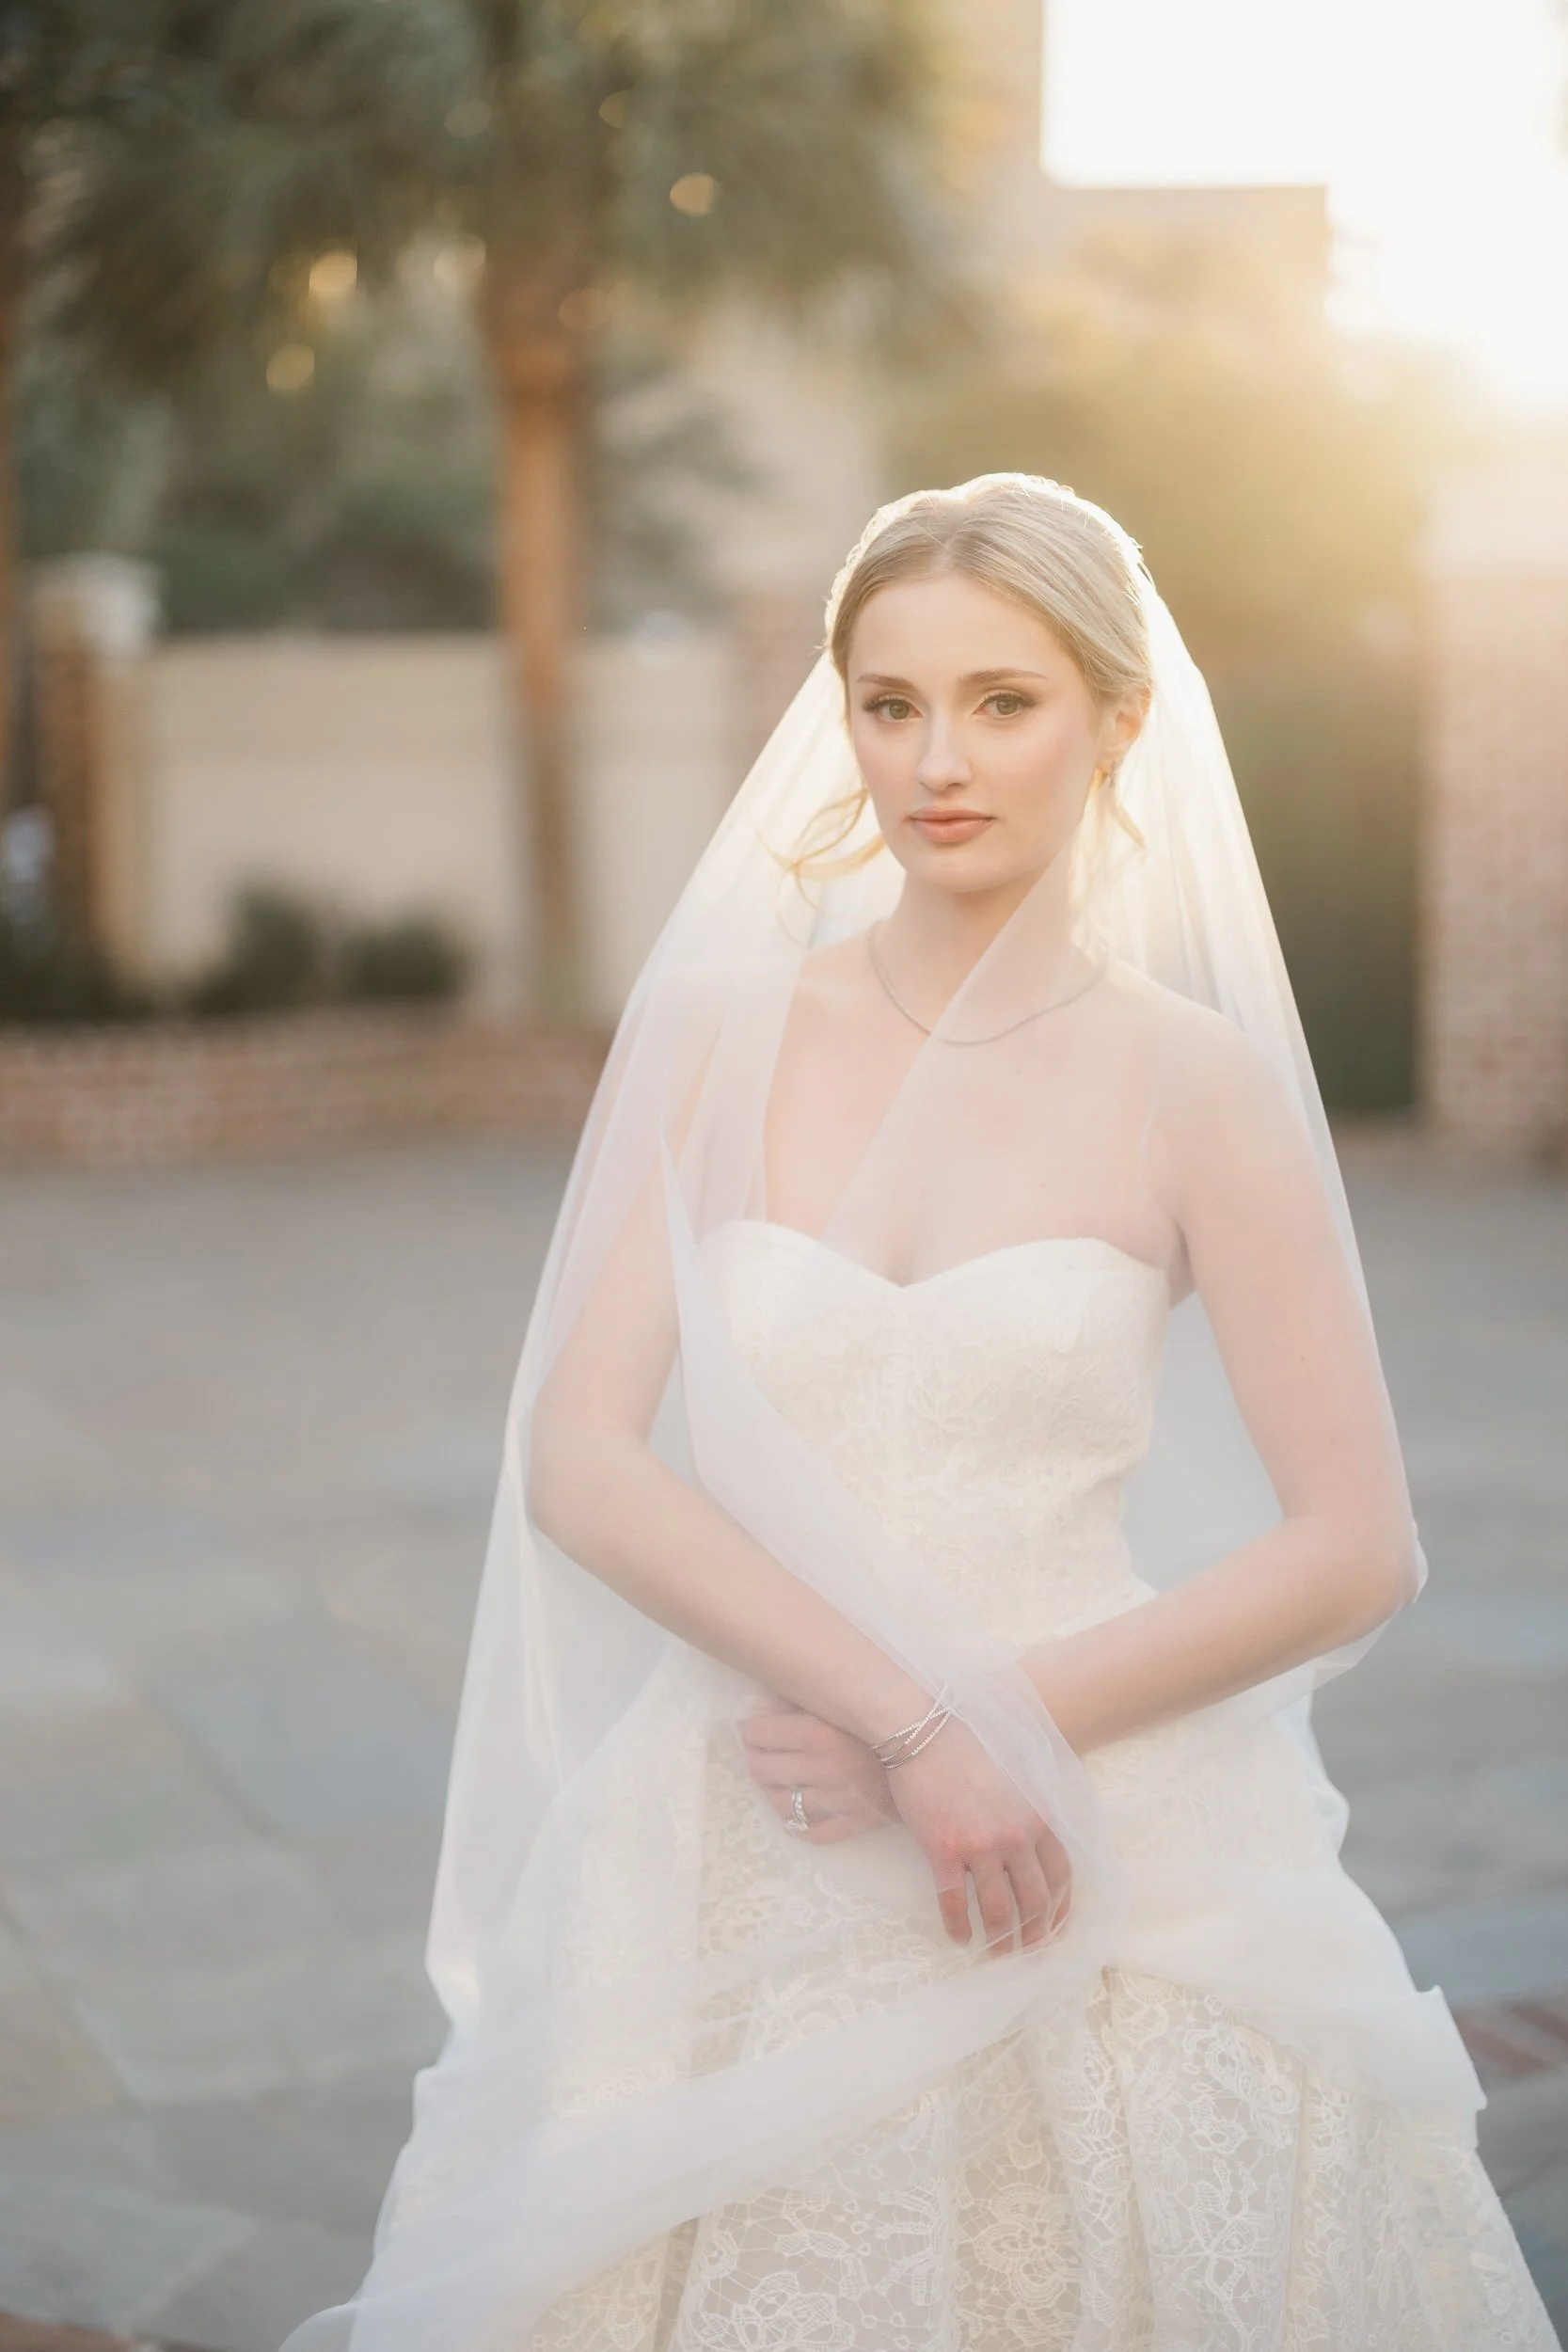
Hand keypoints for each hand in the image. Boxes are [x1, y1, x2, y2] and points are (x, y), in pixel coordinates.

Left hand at [740, 1703, 896, 1842]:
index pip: (759, 1733)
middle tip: (758, 1751)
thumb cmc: (882, 1716)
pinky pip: (811, 1833)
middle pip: (762, 1769)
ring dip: (771, 1789)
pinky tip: (797, 1807)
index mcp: (819, 1733)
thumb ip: (801, 1698)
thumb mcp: (839, 1698)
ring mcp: (839, 1800)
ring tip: (775, 1779)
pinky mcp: (855, 1823)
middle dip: (755, 1757)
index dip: (749, 1728)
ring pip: (781, 1803)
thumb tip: (758, 1703)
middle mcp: (825, 1769)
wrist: (934, 1747)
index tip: (750, 1726)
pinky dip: (797, 1823)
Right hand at [883, 1716, 1072, 1956]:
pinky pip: (954, 1902)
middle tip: (1032, 1958)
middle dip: (1036, 1937)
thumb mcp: (1017, 1767)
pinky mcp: (943, 1850)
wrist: (923, 1727)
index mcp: (1039, 1816)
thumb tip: (1040, 1831)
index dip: (1062, 1910)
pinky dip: (958, 1928)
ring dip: (1001, 1943)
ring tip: (997, 1958)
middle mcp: (1015, 1836)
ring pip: (999, 1910)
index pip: (1062, 1876)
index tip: (1058, 1930)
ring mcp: (980, 1845)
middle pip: (1036, 1902)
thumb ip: (1033, 1802)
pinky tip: (959, 1940)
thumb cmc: (968, 1741)